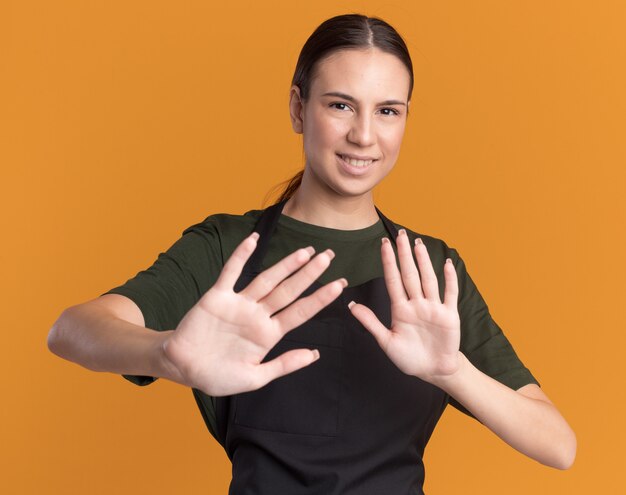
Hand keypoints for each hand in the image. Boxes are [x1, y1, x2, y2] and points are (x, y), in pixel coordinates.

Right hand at [161, 232, 345, 396]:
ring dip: (285, 265)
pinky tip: (253, 240)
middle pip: (289, 290)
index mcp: (269, 334)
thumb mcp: (255, 377)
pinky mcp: (217, 297)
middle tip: (329, 256)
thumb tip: (315, 355)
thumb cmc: (218, 375)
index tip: (340, 285)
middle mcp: (258, 315)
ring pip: (266, 279)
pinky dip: (241, 256)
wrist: (184, 368)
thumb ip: (284, 365)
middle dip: (309, 274)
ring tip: (305, 251)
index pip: (300, 312)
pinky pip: (231, 273)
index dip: (320, 298)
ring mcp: (239, 304)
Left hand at [348, 229, 460, 383]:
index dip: (388, 262)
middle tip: (400, 234)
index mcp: (400, 309)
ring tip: (418, 244)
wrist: (433, 371)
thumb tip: (351, 305)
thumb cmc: (409, 357)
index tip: (383, 244)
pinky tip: (448, 263)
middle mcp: (417, 304)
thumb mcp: (386, 341)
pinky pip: (450, 294)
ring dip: (424, 262)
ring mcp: (433, 308)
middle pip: (410, 274)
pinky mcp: (449, 315)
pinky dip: (450, 279)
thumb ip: (371, 322)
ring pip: (428, 280)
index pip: (393, 280)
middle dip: (404, 255)